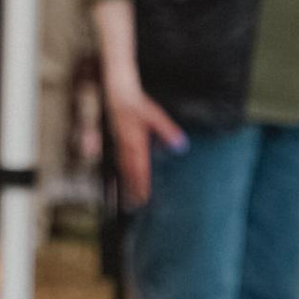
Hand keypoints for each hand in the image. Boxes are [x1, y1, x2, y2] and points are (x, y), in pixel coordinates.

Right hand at [104, 76, 185, 208]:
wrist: (118, 94)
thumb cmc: (136, 104)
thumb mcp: (155, 116)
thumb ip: (167, 131)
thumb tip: (181, 145)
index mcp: (136, 142)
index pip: (140, 168)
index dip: (142, 184)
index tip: (144, 197)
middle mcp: (127, 146)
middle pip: (130, 172)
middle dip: (133, 188)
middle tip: (135, 204)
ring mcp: (120, 143)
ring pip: (123, 167)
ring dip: (126, 182)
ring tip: (127, 195)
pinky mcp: (117, 139)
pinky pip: (119, 159)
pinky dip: (122, 170)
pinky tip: (123, 175)